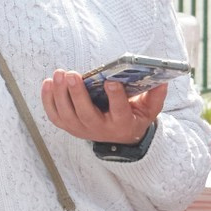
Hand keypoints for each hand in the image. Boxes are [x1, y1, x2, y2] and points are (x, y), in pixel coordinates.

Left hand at [40, 71, 167, 144]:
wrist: (119, 137)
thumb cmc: (133, 116)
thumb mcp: (149, 109)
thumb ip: (156, 96)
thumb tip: (162, 81)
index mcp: (121, 124)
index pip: (119, 111)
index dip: (115, 97)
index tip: (111, 81)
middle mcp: (99, 129)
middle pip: (86, 114)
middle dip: (77, 94)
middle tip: (72, 75)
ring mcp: (81, 129)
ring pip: (67, 114)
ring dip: (60, 94)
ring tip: (60, 74)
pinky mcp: (68, 126)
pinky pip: (55, 115)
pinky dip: (48, 100)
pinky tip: (49, 82)